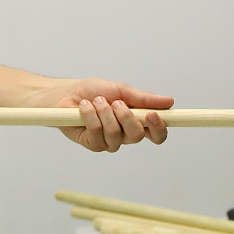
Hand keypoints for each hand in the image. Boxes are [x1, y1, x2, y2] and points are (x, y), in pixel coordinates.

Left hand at [32, 78, 171, 151]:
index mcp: (136, 121)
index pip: (156, 133)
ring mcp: (109, 142)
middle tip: (116, 102)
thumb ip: (143, 98)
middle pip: (137, 135)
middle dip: (126, 117)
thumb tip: (169, 102)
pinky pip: (97, 134)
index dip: (159, 128)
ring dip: (105, 113)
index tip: (153, 115)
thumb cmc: (92, 91)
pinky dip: (91, 116)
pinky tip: (84, 107)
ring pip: (116, 134)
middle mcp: (125, 134)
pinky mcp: (93, 144)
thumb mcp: (120, 90)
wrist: (65, 94)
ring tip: (96, 101)